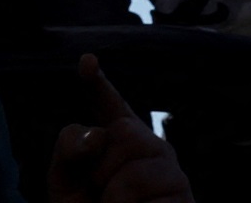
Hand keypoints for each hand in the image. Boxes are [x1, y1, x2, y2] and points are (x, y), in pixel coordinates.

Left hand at [46, 54, 193, 202]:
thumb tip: (98, 134)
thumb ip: (71, 146)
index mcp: (118, 139)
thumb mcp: (64, 181)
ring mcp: (172, 172)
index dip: (98, 83)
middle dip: (102, 167)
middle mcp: (150, 148)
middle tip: (102, 195)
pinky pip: (152, 198)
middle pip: (124, 130)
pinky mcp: (185, 198)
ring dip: (114, 197)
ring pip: (135, 167)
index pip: (109, 103)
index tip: (86, 62)